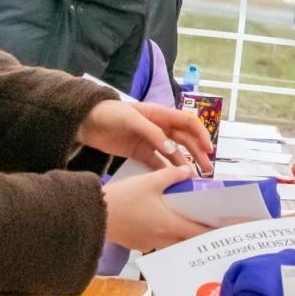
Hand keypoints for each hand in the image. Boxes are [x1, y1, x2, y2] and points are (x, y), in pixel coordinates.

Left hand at [76, 99, 213, 174]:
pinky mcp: (140, 152)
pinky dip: (167, 171)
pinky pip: (157, 163)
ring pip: (174, 153)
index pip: (188, 123)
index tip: (208, 149)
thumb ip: (152, 133)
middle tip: (207, 171)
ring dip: (185, 164)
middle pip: (184, 141)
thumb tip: (172, 150)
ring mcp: (150, 141)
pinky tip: (174, 181)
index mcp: (161, 115)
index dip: (201, 134)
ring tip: (195, 179)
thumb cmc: (110, 114)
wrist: (86, 121)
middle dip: (197, 154)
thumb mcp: (132, 120)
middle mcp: (160, 127)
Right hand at [103, 163, 214, 251]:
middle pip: (190, 240)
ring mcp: (150, 243)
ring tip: (193, 221)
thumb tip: (188, 170)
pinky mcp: (139, 243)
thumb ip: (172, 175)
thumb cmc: (122, 199)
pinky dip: (169, 234)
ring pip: (175, 242)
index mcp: (170, 225)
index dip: (216, 230)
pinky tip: (168, 222)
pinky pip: (160, 241)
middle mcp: (163, 239)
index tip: (229, 228)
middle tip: (214, 223)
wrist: (93, 214)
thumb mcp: (149, 181)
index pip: (200, 232)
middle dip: (202, 233)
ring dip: (185, 234)